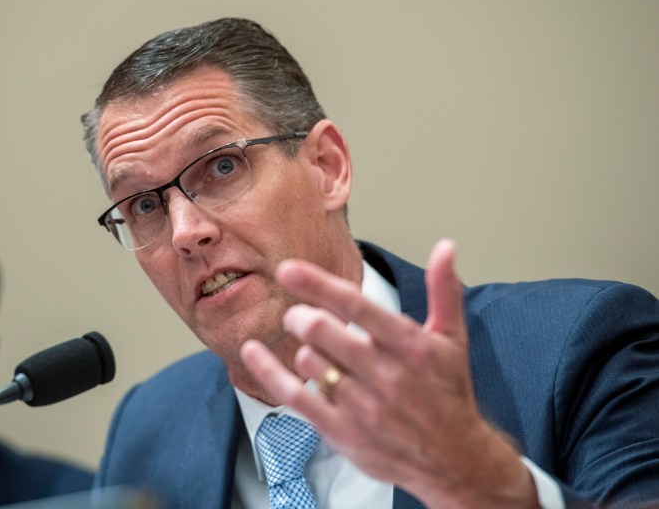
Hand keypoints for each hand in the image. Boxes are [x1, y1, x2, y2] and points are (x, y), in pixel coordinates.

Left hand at [240, 239, 537, 508]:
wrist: (454, 460)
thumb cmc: (449, 395)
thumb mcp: (453, 340)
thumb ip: (443, 291)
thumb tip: (444, 247)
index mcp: (409, 345)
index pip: (355, 304)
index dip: (317, 284)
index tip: (288, 270)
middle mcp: (385, 374)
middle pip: (321, 330)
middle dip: (300, 316)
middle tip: (298, 315)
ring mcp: (362, 405)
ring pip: (308, 361)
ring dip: (301, 347)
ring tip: (314, 349)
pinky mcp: (342, 431)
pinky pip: (294, 396)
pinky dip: (268, 371)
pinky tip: (252, 353)